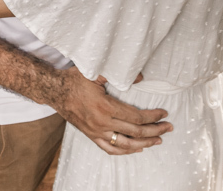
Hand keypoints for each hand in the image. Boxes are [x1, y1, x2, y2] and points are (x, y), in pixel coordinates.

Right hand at [55, 68, 172, 155]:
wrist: (55, 91)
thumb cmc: (74, 80)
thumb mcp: (95, 72)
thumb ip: (117, 74)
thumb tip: (141, 77)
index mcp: (105, 107)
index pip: (136, 117)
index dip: (152, 117)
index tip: (163, 113)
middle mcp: (102, 123)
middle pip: (135, 132)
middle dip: (155, 131)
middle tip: (168, 127)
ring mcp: (96, 132)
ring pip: (125, 144)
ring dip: (144, 143)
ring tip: (157, 140)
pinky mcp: (91, 135)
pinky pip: (110, 149)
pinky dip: (125, 151)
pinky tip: (136, 148)